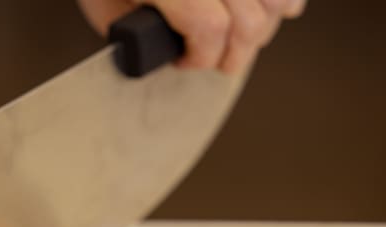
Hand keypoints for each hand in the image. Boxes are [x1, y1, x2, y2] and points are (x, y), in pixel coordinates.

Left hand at [77, 0, 305, 72]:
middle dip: (235, 55)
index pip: (210, 28)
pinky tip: (269, 10)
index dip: (201, 58)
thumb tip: (156, 58)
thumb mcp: (101, 3)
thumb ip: (130, 31)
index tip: (184, 62)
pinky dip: (284, 2)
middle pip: (249, 21)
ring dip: (261, 28)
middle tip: (216, 60)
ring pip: (276, 2)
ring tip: (238, 35)